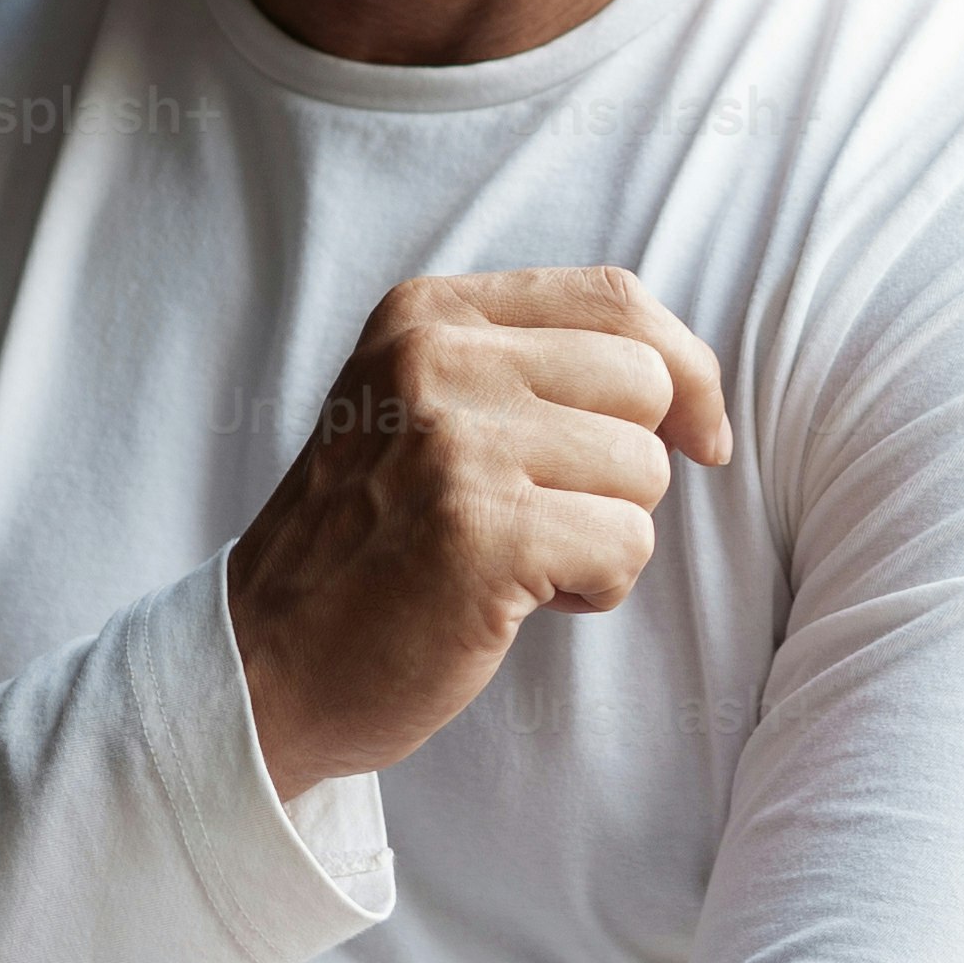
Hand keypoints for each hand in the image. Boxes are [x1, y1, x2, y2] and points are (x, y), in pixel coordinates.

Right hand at [226, 266, 733, 800]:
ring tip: (517, 561)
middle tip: (552, 517)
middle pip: (646, 383)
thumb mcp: (422, 408)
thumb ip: (529, 367)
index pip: (616, 299)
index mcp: (425, 315)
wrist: (265, 663)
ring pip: (644, 471)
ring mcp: (454, 444)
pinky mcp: (480, 534)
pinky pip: (626, 545)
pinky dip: (595, 589)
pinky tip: (517, 601)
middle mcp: (435, 360)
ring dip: (604, 535)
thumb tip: (693, 385)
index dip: (685, 368)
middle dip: (629, 466)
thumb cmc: (371, 544)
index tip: (697, 434)